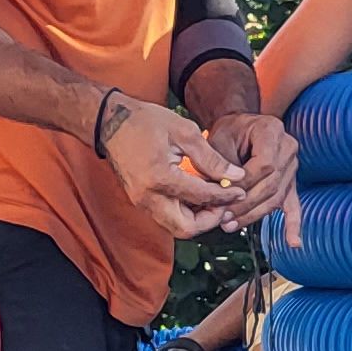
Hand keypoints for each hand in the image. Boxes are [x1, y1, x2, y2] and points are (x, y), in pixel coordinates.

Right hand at [99, 93, 246, 238]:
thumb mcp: (184, 132)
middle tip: (225, 203)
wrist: (111, 121)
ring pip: (176, 228)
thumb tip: (235, 176)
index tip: (240, 190)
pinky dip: (185, 213)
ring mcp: (141, 202)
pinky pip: (167, 218)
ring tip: (213, 200)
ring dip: (198, 219)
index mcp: (160, 177)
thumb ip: (211, 158)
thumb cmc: (145, 121)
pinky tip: (197, 197)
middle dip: (211, 220)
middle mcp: (148, 197)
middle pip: (186, 228)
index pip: (201, 197)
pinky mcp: (140, 202)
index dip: (225, 196)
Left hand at [202, 106, 299, 234]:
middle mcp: (287, 148)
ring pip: (276, 197)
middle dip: (246, 204)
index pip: (264, 164)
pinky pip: (293, 205)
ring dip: (254, 215)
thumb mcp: (220, 139)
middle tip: (224, 217)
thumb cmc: (229, 130)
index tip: (224, 194)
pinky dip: (293, 225)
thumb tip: (222, 191)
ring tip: (232, 225)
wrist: (240, 126)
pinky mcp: (290, 182)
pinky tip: (294, 242)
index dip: (245, 183)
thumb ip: (222, 164)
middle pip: (271, 184)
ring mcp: (292, 167)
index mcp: (272, 131)